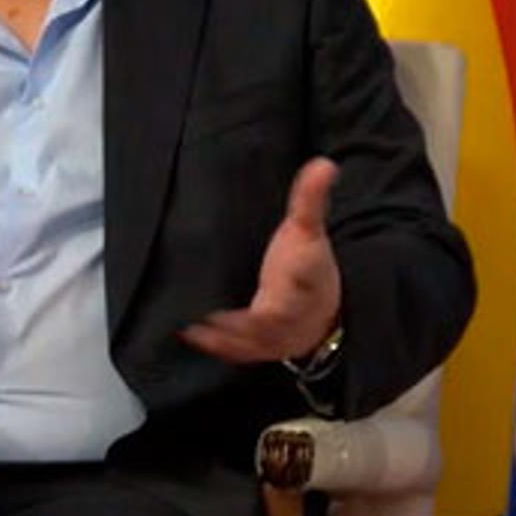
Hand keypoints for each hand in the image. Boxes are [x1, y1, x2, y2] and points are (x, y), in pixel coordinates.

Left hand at [181, 159, 342, 365]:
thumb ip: (311, 199)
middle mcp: (289, 314)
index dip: (287, 285)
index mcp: (302, 282)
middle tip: (206, 318)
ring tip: (192, 329)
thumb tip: (324, 164)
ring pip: (251, 342)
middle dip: (242, 324)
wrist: (323, 310)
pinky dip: (219, 347)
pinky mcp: (260, 346)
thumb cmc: (311, 266)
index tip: (269, 289)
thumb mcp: (310, 230)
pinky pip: (240, 351)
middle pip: (269, 323)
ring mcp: (275, 334)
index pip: (298, 286)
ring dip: (223, 338)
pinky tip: (192, 335)